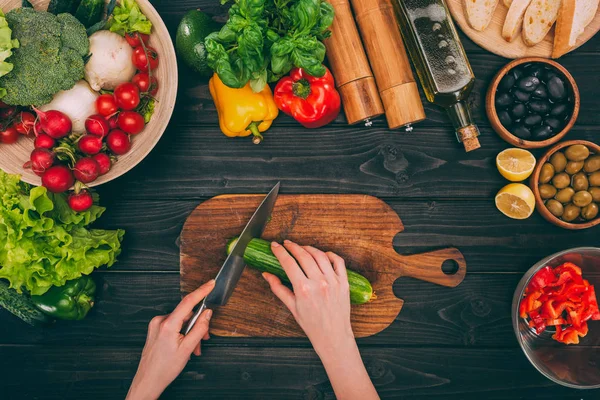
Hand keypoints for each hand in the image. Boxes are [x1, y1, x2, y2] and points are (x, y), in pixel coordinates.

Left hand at [126, 280, 214, 399]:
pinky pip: (174, 325)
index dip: (202, 291)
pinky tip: (184, 346)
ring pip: (181, 321)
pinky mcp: (155, 329)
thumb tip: (207, 314)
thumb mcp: (188, 349)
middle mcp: (159, 321)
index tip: (211, 284)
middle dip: (197, 325)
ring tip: (193, 348)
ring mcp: (156, 325)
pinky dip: (182, 333)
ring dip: (190, 332)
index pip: (188, 302)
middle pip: (187, 314)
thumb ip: (200, 328)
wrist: (148, 381)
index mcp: (168, 325)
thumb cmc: (164, 369)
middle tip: (203, 339)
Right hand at [263, 240, 352, 355]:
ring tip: (301, 248)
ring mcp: (333, 281)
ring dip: (309, 248)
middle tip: (286, 243)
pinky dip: (330, 254)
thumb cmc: (312, 324)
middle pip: (304, 256)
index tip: (275, 246)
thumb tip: (267, 274)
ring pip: (320, 256)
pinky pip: (338, 262)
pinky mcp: (344, 282)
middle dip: (293, 246)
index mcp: (304, 289)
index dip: (280, 252)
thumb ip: (278, 289)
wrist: (333, 336)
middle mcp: (319, 283)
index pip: (289, 263)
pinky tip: (322, 254)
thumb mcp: (292, 307)